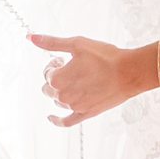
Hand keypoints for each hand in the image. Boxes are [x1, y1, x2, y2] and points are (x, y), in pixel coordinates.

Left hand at [30, 29, 146, 125]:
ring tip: (76, 81)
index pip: (47, 72)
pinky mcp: (86, 113)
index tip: (64, 58)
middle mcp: (63, 95)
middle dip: (56, 78)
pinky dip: (57, 120)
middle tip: (71, 68)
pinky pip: (67, 121)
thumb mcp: (76, 44)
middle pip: (49, 88)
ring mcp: (74, 106)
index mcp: (58, 79)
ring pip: (58, 101)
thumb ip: (51, 43)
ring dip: (61, 92)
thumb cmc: (105, 57)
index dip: (55, 63)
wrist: (129, 73)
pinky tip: (51, 118)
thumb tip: (30, 37)